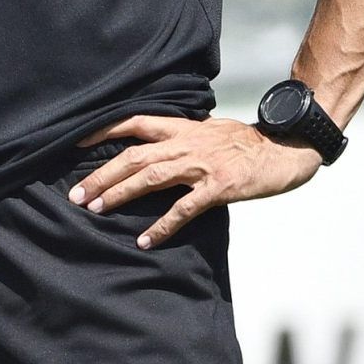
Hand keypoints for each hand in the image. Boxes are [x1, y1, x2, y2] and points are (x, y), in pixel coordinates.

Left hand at [69, 113, 317, 248]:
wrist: (288, 148)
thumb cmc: (249, 144)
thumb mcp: (212, 130)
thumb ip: (185, 137)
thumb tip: (160, 147)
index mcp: (185, 128)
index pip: (135, 122)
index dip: (104, 130)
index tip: (75, 143)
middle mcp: (188, 142)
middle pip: (135, 155)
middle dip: (102, 174)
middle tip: (76, 194)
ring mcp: (203, 164)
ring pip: (151, 177)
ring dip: (120, 194)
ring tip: (96, 210)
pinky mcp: (220, 187)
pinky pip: (184, 208)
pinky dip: (162, 225)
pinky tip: (146, 240)